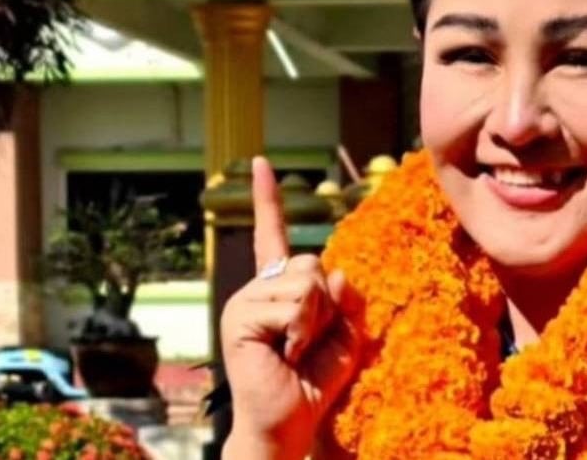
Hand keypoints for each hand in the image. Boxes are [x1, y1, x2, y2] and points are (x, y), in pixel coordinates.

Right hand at [221, 157, 359, 459]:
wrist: (291, 423)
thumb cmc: (316, 380)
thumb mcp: (346, 332)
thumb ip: (344, 297)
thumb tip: (331, 271)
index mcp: (278, 288)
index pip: (273, 235)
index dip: (268, 200)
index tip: (262, 164)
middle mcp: (257, 289)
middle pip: (311, 264)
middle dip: (326, 306)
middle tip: (307, 343)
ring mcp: (244, 302)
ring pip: (306, 283)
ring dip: (315, 322)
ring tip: (295, 351)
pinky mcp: (240, 317)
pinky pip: (294, 304)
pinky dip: (302, 331)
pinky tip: (284, 354)